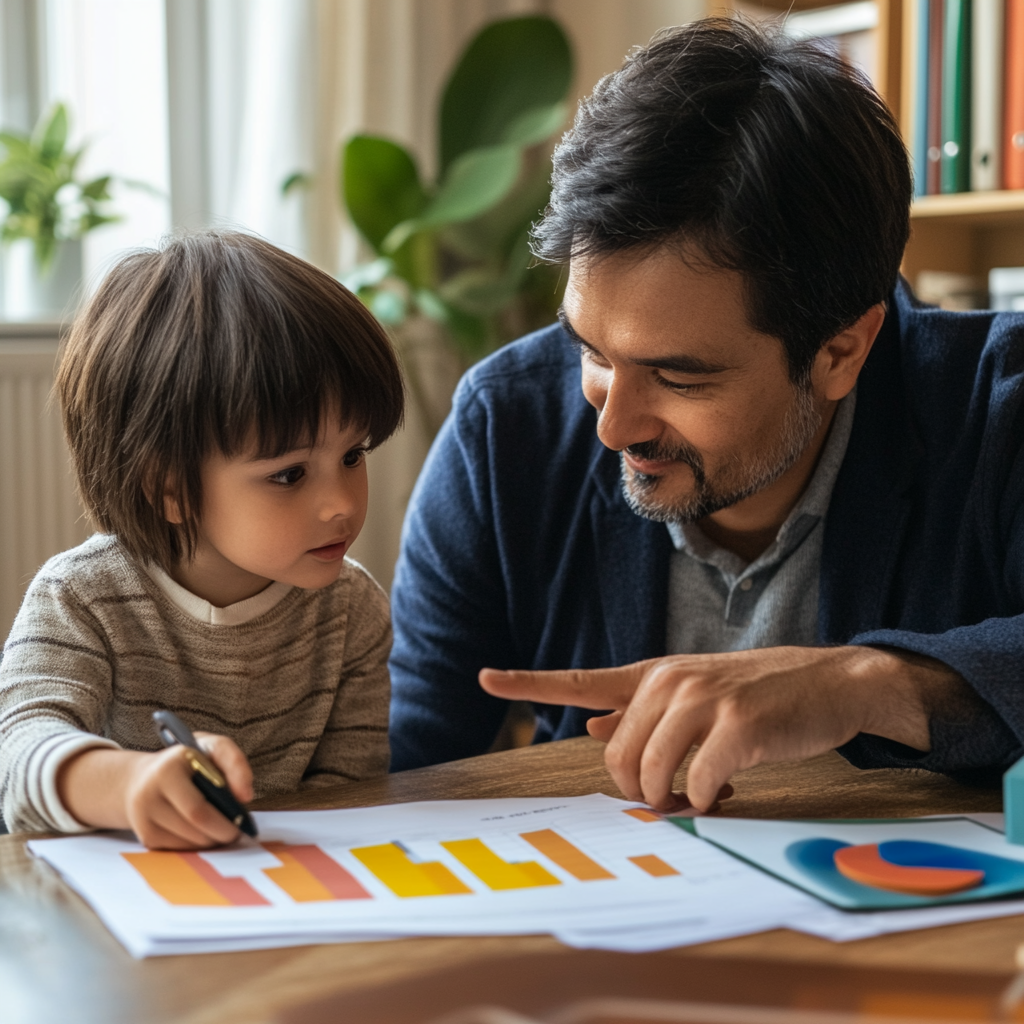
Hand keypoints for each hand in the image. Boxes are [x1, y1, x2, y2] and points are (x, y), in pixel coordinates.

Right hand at [58, 732, 253, 848]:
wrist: (142, 778)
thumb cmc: (187, 762)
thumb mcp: (211, 747)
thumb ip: (234, 762)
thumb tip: (245, 797)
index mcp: (167, 770)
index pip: (198, 808)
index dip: (225, 817)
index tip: (242, 817)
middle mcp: (148, 795)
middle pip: (196, 826)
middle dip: (223, 831)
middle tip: (237, 829)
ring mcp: (143, 819)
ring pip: (190, 841)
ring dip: (213, 839)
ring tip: (222, 827)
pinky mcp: (146, 836)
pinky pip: (180, 848)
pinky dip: (198, 844)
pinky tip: (203, 831)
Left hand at [480, 646, 949, 812]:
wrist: (829, 681)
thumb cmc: (758, 695)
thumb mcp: (693, 694)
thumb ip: (640, 710)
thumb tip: (591, 724)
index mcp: (654, 675)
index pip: (582, 680)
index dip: (530, 682)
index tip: (486, 678)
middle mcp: (670, 681)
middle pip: (617, 756)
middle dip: (637, 788)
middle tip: (669, 796)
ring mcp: (702, 700)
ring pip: (651, 771)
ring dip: (671, 798)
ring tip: (697, 794)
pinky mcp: (736, 725)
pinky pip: (697, 784)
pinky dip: (706, 800)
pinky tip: (724, 789)